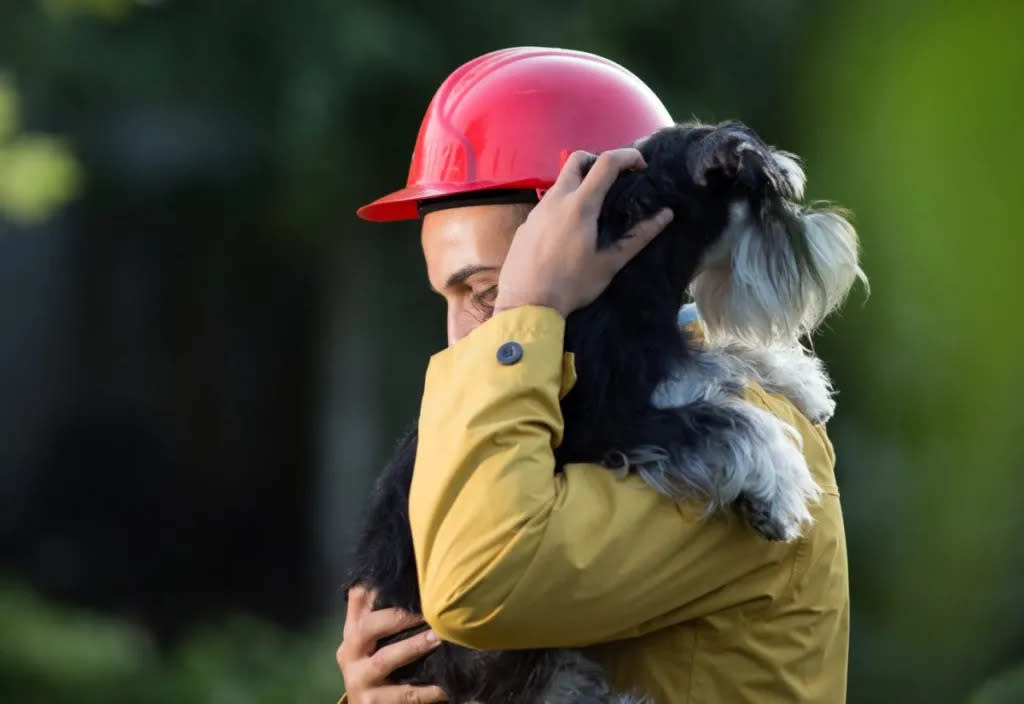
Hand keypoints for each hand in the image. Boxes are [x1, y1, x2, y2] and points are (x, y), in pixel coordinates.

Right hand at [337, 586, 446, 702]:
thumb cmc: (373, 668)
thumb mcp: (370, 642)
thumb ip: (375, 612)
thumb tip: (398, 577)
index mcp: (351, 634)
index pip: (357, 600)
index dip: (377, 587)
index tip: (403, 577)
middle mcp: (349, 655)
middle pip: (368, 627)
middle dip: (398, 617)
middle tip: (427, 611)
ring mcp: (359, 681)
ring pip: (385, 659)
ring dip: (413, 647)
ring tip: (438, 639)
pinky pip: (406, 694)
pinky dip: (428, 690)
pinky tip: (445, 683)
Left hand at [493, 148, 673, 316]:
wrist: (525, 304)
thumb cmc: (571, 285)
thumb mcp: (609, 264)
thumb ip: (638, 237)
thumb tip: (666, 215)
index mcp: (580, 205)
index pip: (607, 163)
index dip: (628, 156)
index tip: (641, 166)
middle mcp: (556, 200)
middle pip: (577, 159)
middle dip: (598, 160)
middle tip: (613, 180)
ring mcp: (537, 211)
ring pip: (560, 182)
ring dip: (580, 184)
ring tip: (594, 209)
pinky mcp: (526, 224)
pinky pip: (547, 204)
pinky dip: (563, 205)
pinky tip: (569, 232)